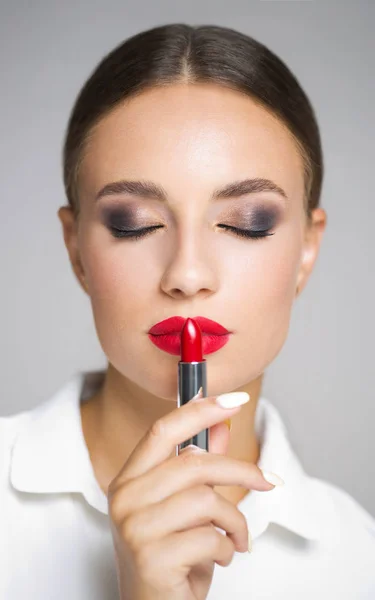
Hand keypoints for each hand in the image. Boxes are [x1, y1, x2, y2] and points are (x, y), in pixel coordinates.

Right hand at [108, 391, 277, 599]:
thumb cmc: (171, 557)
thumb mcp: (187, 508)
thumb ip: (202, 465)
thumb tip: (222, 424)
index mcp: (129, 479)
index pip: (162, 430)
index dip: (199, 410)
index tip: (234, 398)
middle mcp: (125, 498)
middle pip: (193, 462)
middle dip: (242, 470)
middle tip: (269, 480)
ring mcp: (134, 528)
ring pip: (207, 500)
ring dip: (236, 521)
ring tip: (238, 538)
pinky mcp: (151, 557)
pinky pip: (211, 537)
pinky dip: (229, 548)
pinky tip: (222, 558)